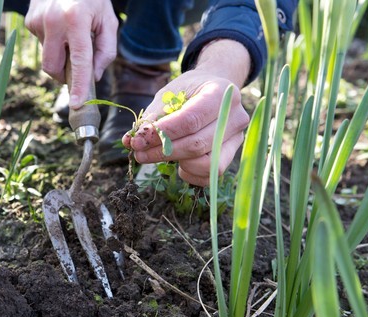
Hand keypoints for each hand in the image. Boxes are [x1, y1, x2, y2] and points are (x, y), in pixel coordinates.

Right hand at [25, 0, 117, 107]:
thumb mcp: (108, 20)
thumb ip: (106, 51)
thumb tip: (93, 77)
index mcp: (76, 20)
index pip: (79, 61)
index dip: (78, 85)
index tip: (77, 103)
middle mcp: (53, 21)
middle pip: (53, 67)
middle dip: (64, 75)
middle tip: (77, 66)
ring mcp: (37, 20)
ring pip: (48, 57)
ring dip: (60, 54)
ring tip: (70, 33)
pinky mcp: (29, 20)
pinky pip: (42, 44)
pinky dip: (53, 42)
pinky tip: (60, 26)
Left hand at [122, 40, 250, 186]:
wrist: (213, 89)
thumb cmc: (188, 91)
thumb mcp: (169, 94)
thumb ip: (152, 116)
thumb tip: (130, 141)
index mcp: (220, 93)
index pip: (190, 120)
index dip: (162, 134)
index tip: (138, 140)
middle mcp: (234, 117)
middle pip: (196, 144)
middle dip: (162, 151)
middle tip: (139, 152)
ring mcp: (236, 138)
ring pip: (206, 163)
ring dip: (176, 163)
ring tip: (157, 155)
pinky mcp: (231, 155)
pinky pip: (209, 176)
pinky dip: (189, 174)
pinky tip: (177, 165)